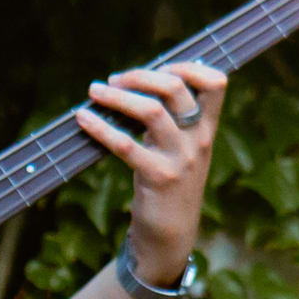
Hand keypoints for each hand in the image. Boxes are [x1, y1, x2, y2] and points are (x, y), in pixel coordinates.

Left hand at [75, 60, 227, 287]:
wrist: (172, 232)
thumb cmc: (172, 182)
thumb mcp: (184, 148)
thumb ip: (175, 119)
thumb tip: (147, 80)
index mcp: (207, 128)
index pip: (215, 83)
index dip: (188, 66)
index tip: (159, 67)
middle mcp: (198, 139)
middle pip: (175, 88)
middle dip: (141, 75)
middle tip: (114, 79)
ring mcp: (180, 158)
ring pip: (152, 111)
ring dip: (118, 95)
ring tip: (95, 91)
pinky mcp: (158, 176)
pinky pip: (125, 144)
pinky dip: (100, 127)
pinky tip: (83, 118)